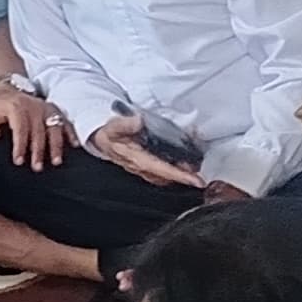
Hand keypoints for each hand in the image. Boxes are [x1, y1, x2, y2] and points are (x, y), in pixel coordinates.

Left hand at [0, 86, 69, 168]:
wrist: (9, 89)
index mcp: (16, 107)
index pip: (20, 128)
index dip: (20, 146)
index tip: (19, 161)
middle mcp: (33, 107)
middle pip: (38, 131)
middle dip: (38, 151)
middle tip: (37, 167)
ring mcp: (45, 108)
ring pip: (54, 127)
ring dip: (55, 146)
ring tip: (56, 161)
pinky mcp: (53, 110)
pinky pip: (64, 121)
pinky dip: (70, 133)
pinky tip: (74, 145)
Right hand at [83, 116, 207, 191]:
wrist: (99, 138)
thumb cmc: (108, 134)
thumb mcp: (113, 126)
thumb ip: (124, 124)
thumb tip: (137, 122)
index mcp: (136, 159)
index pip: (162, 170)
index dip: (180, 176)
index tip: (195, 180)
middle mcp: (141, 167)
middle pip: (168, 177)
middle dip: (185, 177)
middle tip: (201, 176)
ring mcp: (144, 168)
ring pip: (166, 176)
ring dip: (181, 174)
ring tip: (195, 169)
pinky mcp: (146, 165)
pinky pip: (163, 171)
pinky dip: (174, 170)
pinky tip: (183, 164)